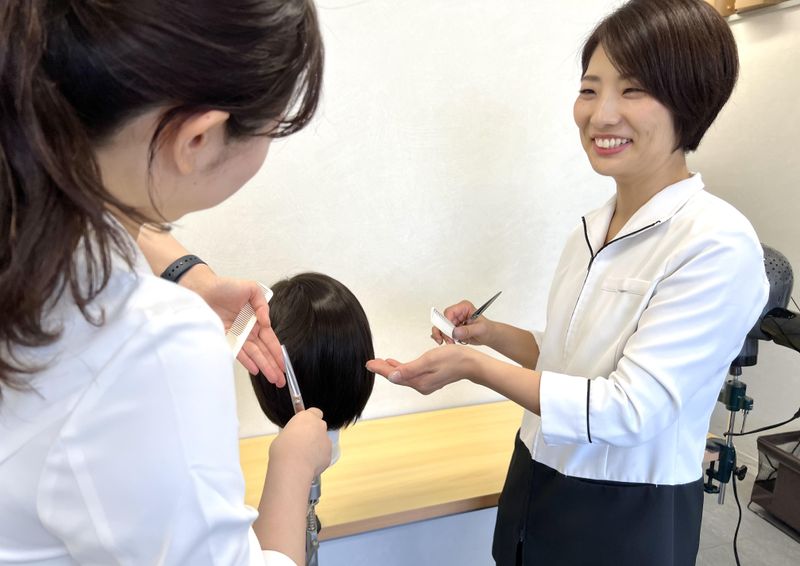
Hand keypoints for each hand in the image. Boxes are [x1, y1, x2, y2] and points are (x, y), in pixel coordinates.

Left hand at [181, 265, 284, 384]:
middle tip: (281, 380)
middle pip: (264, 351)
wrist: (203, 288)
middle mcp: (248, 330)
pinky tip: (256, 370)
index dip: (278, 353)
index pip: (270, 340)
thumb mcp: (252, 289)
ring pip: (254, 355)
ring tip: (273, 379)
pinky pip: (238, 352)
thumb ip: (263, 305)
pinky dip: (247, 362)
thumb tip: (267, 322)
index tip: (284, 365)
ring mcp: (237, 336)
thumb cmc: (226, 286)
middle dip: (274, 366)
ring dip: (264, 367)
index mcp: (257, 319)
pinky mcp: (226, 338)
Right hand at [269, 408, 331, 478]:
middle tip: (302, 443)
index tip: (304, 425)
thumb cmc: (283, 449)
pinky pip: (323, 455)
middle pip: (319, 427)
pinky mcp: (329, 454)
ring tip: (302, 457)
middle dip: (313, 433)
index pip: (315, 412)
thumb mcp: (283, 435)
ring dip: (316, 447)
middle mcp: (320, 426)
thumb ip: (294, 433)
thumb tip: (295, 440)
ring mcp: (326, 440)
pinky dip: (318, 459)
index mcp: (307, 417)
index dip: (310, 419)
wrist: (293, 467)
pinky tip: (307, 465)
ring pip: (322, 442)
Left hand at [367, 345, 476, 394]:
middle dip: (383, 369)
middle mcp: (421, 385)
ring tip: (380, 362)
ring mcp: (425, 383)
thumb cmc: (453, 359)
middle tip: (370, 362)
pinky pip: (410, 375)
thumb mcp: (429, 360)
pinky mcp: (429, 379)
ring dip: (391, 369)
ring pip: (403, 376)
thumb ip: (410, 369)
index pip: (395, 376)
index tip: (368, 363)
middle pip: (397, 377)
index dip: (381, 369)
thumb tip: (392, 376)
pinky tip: (396, 364)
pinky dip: (402, 369)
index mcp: (419, 382)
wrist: (471, 363)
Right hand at [431, 300, 493, 346]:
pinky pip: (442, 332)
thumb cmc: (487, 329)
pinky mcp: (452, 328)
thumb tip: (455, 332)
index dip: (446, 323)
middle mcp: (457, 312)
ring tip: (449, 343)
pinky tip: (446, 342)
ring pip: (440, 326)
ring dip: (442, 335)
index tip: (449, 334)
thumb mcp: (480, 329)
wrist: (489, 336)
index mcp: (464, 307)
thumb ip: (468, 330)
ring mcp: (454, 320)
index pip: (449, 313)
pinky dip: (442, 337)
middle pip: (442, 320)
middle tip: (448, 341)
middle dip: (443, 331)